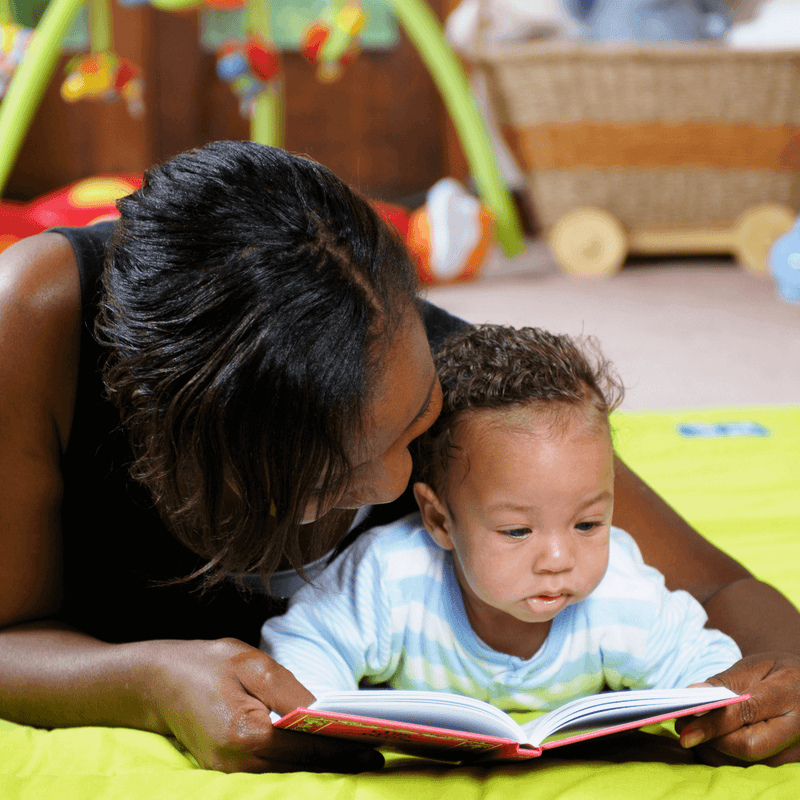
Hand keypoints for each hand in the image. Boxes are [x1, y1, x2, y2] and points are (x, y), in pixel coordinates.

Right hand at [140, 637, 383, 772]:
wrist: (154, 682)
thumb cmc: (204, 664)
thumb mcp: (250, 663)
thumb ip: (289, 690)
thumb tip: (322, 712)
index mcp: (244, 733)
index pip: (305, 746)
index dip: (341, 746)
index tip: (372, 746)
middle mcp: (236, 761)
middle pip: (299, 766)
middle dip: (336, 759)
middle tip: (374, 754)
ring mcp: (228, 771)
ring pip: (286, 771)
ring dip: (319, 762)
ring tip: (355, 753)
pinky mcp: (225, 769)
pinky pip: (270, 768)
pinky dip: (296, 760)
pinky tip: (317, 750)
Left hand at [675, 652, 799, 764]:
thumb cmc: (782, 671)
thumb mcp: (757, 665)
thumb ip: (726, 681)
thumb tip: (693, 694)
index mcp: (789, 693)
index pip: (746, 713)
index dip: (713, 722)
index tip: (684, 726)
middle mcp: (797, 727)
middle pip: (748, 745)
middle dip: (709, 739)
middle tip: (682, 725)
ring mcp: (796, 749)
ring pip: (748, 761)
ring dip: (714, 749)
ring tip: (691, 730)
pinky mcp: (789, 761)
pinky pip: (753, 765)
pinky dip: (726, 755)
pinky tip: (710, 740)